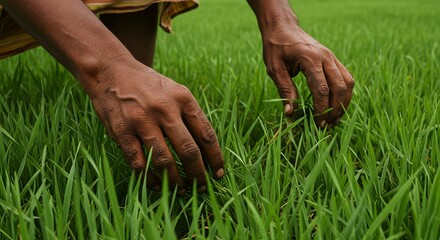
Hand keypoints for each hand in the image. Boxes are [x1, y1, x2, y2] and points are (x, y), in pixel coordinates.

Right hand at [87, 62, 223, 193]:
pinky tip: (157, 184)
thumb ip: (189, 115)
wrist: (111, 71)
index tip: (218, 172)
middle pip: (188, 150)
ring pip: (164, 161)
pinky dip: (150, 178)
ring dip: (175, 181)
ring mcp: (142, 121)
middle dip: (198, 174)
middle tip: (202, 187)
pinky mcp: (122, 131)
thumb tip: (205, 151)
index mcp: (183, 98)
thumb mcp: (175, 90)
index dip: (215, 157)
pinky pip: (139, 163)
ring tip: (181, 190)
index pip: (205, 134)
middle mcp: (165, 109)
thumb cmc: (148, 85)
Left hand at [262, 26, 353, 126]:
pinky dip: (344, 94)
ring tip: (334, 120)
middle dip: (335, 110)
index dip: (321, 109)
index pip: (321, 89)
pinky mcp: (334, 60)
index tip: (317, 124)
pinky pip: (346, 78)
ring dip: (343, 104)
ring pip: (348, 83)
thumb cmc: (276, 48)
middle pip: (339, 88)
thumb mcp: (274, 69)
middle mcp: (326, 57)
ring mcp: (332, 57)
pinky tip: (336, 107)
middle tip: (326, 126)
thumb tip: (290, 114)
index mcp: (310, 59)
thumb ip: (284, 91)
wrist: (283, 28)